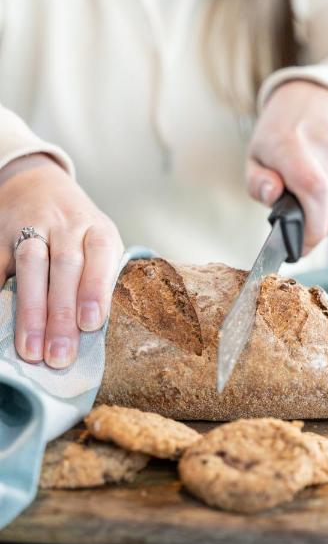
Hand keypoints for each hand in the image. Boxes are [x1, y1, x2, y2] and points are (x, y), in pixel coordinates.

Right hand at [0, 154, 123, 368]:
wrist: (39, 186)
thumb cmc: (80, 232)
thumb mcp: (100, 244)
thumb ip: (101, 278)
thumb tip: (97, 333)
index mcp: (98, 230)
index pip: (101, 256)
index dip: (95, 289)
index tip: (91, 325)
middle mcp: (67, 225)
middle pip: (66, 268)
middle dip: (62, 315)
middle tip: (60, 357)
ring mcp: (32, 226)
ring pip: (32, 265)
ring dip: (31, 311)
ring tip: (31, 350)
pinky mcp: (3, 234)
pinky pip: (0, 263)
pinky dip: (0, 289)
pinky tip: (3, 319)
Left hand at [246, 80, 327, 253]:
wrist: (314, 97)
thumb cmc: (280, 133)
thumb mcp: (255, 154)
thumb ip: (257, 182)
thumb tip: (272, 196)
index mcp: (292, 145)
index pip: (314, 192)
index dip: (310, 229)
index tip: (297, 248)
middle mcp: (325, 147)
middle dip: (316, 233)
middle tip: (299, 233)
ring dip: (326, 218)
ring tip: (308, 205)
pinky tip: (324, 188)